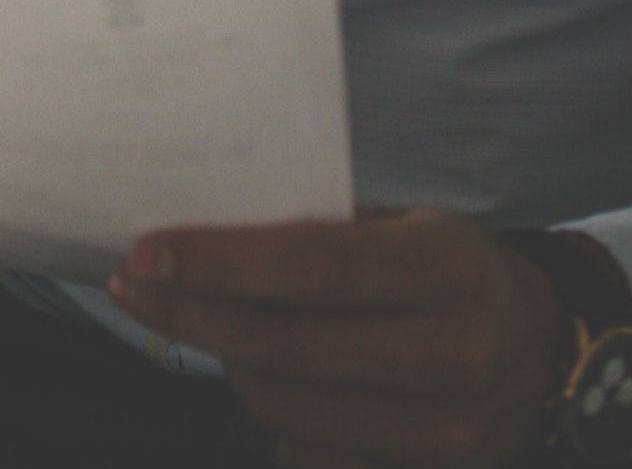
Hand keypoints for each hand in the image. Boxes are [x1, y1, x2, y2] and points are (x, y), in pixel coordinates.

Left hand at [110, 211, 563, 467]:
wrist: (536, 350)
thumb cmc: (448, 268)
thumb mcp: (405, 224)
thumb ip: (319, 230)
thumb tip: (199, 232)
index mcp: (446, 267)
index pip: (312, 268)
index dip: (221, 264)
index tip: (147, 253)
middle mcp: (451, 353)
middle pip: (285, 347)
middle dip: (192, 315)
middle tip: (133, 285)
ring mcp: (441, 430)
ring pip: (286, 407)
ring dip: (225, 362)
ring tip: (201, 320)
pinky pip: (309, 451)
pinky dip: (271, 411)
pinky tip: (258, 370)